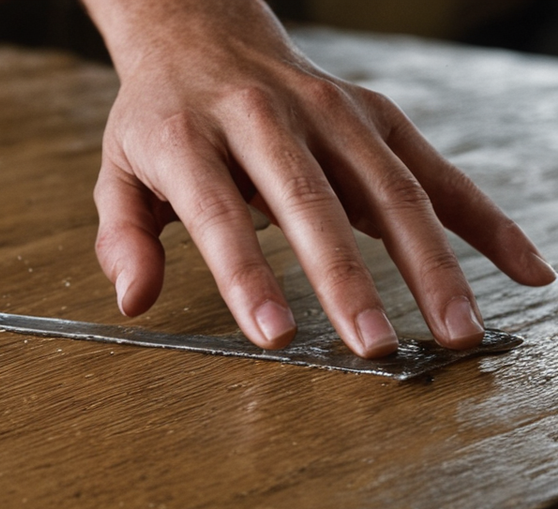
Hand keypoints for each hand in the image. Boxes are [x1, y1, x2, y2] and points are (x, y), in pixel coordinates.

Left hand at [84, 0, 554, 356]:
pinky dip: (484, 220)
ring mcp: (328, 112)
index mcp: (190, 138)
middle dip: (346, 279)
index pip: (221, 214)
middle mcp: (265, 118)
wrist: (203, 35)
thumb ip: (123, 238)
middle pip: (312, 203)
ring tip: (454, 331)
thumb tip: (135, 301)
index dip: (248, 276)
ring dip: (428, 263)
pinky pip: (436, 170)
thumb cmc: (159, 119)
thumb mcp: (117, 171)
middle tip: (373, 347)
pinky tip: (523, 270)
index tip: (275, 334)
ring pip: (388, 189)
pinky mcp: (374, 115)